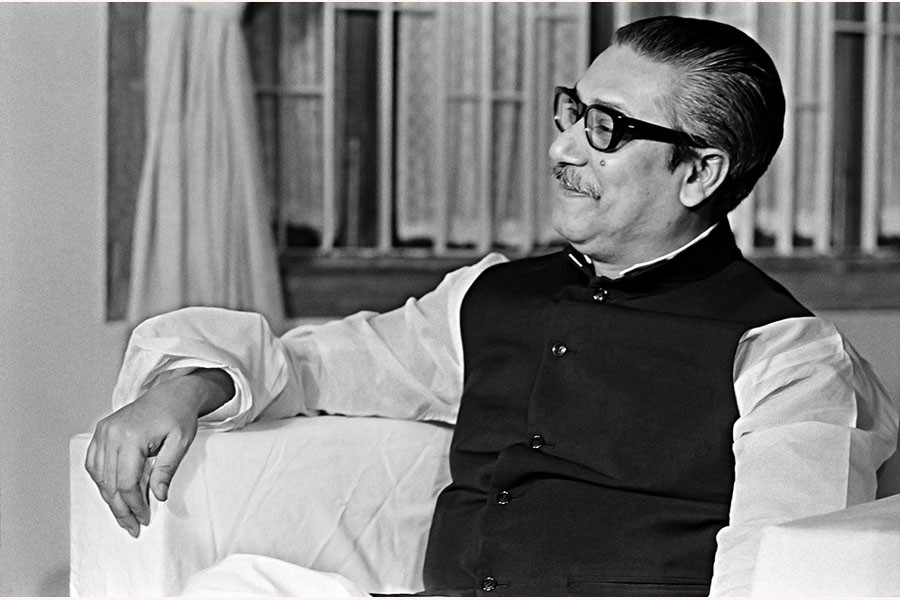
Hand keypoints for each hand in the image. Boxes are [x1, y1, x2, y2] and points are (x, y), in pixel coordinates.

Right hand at [84, 369, 231, 536]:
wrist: (171, 394)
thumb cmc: (178, 416)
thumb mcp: (180, 442)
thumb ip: (167, 469)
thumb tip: (158, 496)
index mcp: (131, 436)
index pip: (127, 481)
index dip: (134, 504)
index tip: (144, 519)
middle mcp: (111, 433)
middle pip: (109, 482)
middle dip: (121, 508)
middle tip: (132, 527)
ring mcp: (103, 432)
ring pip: (99, 476)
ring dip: (109, 499)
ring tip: (123, 516)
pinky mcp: (101, 432)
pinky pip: (94, 464)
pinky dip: (101, 481)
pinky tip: (113, 494)